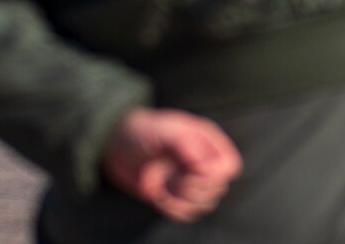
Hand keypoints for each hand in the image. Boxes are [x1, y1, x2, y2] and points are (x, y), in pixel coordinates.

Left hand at [102, 107, 243, 223]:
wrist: (115, 147)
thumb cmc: (140, 132)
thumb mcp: (163, 130)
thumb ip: (186, 143)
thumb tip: (204, 165)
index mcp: (207, 141)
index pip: (229, 167)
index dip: (213, 175)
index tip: (188, 169)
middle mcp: (203, 161)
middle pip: (219, 189)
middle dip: (193, 189)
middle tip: (172, 177)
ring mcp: (190, 180)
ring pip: (205, 205)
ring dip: (182, 200)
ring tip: (165, 185)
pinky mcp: (177, 196)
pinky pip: (187, 214)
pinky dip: (173, 209)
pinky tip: (159, 195)